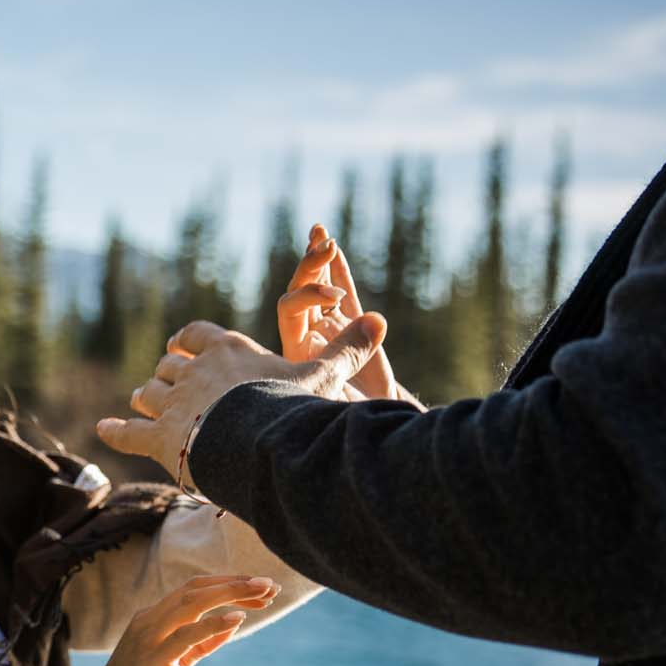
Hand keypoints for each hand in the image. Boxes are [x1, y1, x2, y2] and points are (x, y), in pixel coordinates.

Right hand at [70, 575, 277, 665]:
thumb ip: (198, 645)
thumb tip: (230, 624)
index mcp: (153, 619)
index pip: (195, 589)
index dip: (229, 585)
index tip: (261, 591)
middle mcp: (149, 621)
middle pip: (197, 588)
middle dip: (236, 583)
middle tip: (270, 585)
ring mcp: (148, 638)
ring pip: (192, 602)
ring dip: (231, 593)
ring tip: (264, 593)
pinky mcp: (151, 660)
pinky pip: (186, 635)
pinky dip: (212, 624)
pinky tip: (237, 618)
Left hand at [96, 314, 387, 479]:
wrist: (257, 440)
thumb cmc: (290, 405)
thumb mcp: (322, 375)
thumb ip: (347, 350)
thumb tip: (379, 319)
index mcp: (226, 351)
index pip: (198, 335)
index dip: (189, 339)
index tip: (181, 344)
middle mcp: (193, 372)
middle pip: (169, 366)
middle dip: (166, 374)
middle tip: (164, 380)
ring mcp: (172, 404)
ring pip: (146, 394)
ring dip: (142, 398)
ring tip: (138, 402)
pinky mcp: (157, 438)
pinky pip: (128, 433)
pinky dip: (114, 431)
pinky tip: (102, 430)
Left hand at [277, 223, 419, 405]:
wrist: (362, 432)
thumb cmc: (341, 421)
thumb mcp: (334, 396)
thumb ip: (344, 365)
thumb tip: (374, 321)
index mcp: (297, 349)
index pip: (292, 309)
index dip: (308, 296)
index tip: (333, 298)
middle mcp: (308, 336)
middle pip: (300, 291)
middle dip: (310, 268)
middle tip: (324, 247)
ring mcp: (330, 329)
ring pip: (319, 287)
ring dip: (318, 261)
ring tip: (320, 232)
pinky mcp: (354, 328)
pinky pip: (343, 292)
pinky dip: (338, 270)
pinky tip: (331, 247)